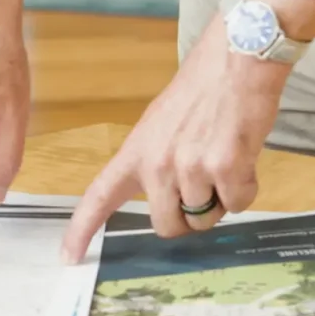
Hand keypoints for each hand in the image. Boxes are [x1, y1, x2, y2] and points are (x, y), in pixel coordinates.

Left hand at [60, 15, 286, 260]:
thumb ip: (157, 162)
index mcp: (136, 152)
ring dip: (220, 199)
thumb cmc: (203, 89)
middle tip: (204, 185)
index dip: (82, 230)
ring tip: (225, 158)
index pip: (100, 196)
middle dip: (189, 217)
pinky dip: (246, 188)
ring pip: (206, 217)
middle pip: (168, 226)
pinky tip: (243, 155)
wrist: (238, 59)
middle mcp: (157, 164)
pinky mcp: (225, 168)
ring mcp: (190, 168)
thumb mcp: (161, 125)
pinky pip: (238, 203)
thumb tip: (171, 201)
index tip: (68, 257)